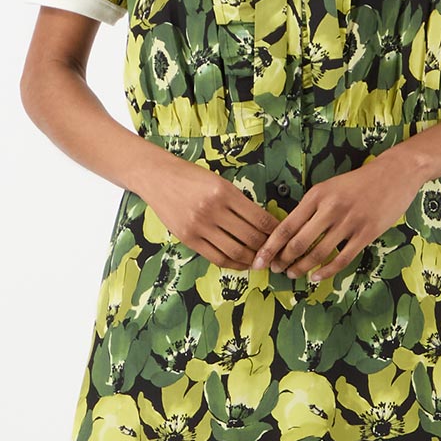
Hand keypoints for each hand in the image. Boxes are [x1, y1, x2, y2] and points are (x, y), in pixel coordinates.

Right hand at [137, 153, 278, 271]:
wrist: (157, 177)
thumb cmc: (191, 177)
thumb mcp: (219, 181)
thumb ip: (239, 202)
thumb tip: (264, 224)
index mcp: (225, 192)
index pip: (259, 218)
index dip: (275, 231)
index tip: (283, 236)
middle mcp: (213, 210)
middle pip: (250, 237)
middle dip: (267, 248)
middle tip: (275, 253)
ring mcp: (199, 226)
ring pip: (235, 251)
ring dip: (252, 259)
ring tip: (261, 260)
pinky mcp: (189, 239)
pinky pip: (217, 258)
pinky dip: (234, 264)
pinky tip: (243, 264)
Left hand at [251, 154, 424, 281]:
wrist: (394, 174)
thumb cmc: (357, 182)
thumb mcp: (329, 187)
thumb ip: (310, 208)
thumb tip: (287, 233)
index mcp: (317, 195)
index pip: (285, 226)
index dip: (269, 247)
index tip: (258, 261)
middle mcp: (330, 209)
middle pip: (298, 243)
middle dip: (283, 261)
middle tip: (276, 270)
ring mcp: (349, 222)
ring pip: (318, 254)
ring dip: (302, 268)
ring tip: (293, 274)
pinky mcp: (366, 234)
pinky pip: (341, 259)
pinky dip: (326, 271)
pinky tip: (316, 277)